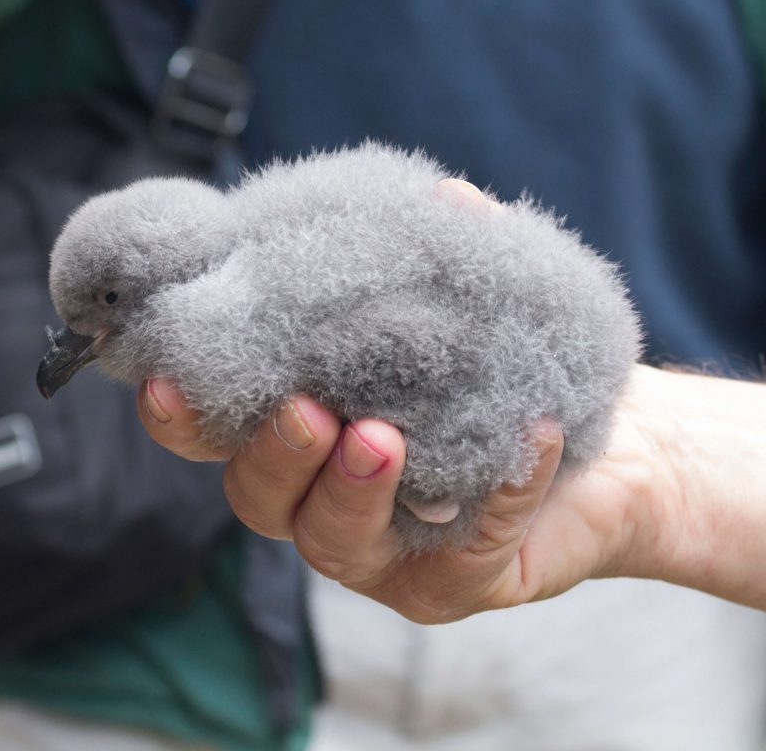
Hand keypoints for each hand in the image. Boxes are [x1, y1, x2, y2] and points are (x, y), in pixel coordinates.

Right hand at [137, 177, 765, 616]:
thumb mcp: (471, 313)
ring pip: (335, 542)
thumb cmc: (512, 374)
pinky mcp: (458, 582)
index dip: (184, 415)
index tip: (164, 377)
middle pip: (260, 499)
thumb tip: (442, 197)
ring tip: (382, 439)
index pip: (219, 436)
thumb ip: (443, 262)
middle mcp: (325, 497)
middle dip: (273, 455)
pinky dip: (496, 494)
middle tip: (308, 409)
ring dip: (349, 492)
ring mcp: (386, 554)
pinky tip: (529, 438)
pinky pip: (465, 553)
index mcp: (305, 437)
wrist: (615, 447)